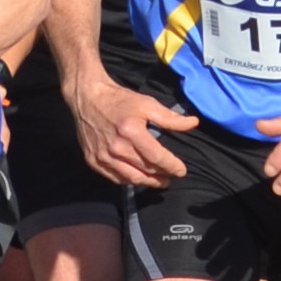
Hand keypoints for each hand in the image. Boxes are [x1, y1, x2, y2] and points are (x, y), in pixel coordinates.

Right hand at [67, 72, 196, 188]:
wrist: (87, 98)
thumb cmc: (119, 100)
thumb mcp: (147, 104)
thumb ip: (170, 118)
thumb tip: (193, 123)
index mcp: (131, 132)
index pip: (156, 157)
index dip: (172, 166)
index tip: (182, 171)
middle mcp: (116, 147)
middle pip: (145, 170)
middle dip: (162, 175)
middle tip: (171, 176)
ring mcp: (102, 156)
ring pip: (130, 178)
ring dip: (147, 182)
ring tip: (159, 181)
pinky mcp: (92, 160)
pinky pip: (114, 177)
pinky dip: (128, 180)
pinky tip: (138, 178)